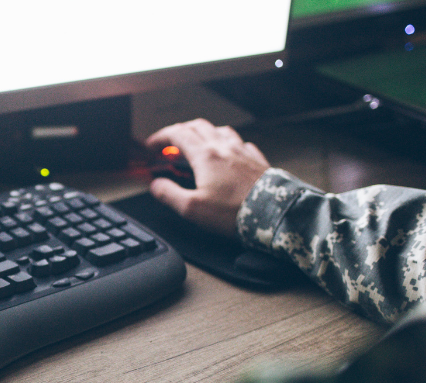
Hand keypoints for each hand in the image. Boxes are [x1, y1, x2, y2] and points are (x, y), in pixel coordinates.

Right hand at [145, 118, 270, 238]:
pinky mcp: (257, 160)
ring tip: (198, 143)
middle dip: (179, 131)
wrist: (273, 213)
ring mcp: (242, 152)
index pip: (177, 135)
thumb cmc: (234, 212)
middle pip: (197, 126)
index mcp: (205, 156)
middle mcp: (224, 148)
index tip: (152, 145)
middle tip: (170, 142)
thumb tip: (156, 186)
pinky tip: (229, 153)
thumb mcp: (192, 208)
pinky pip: (241, 143)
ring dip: (204, 132)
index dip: (161, 137)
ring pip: (220, 130)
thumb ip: (169, 194)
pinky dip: (228, 143)